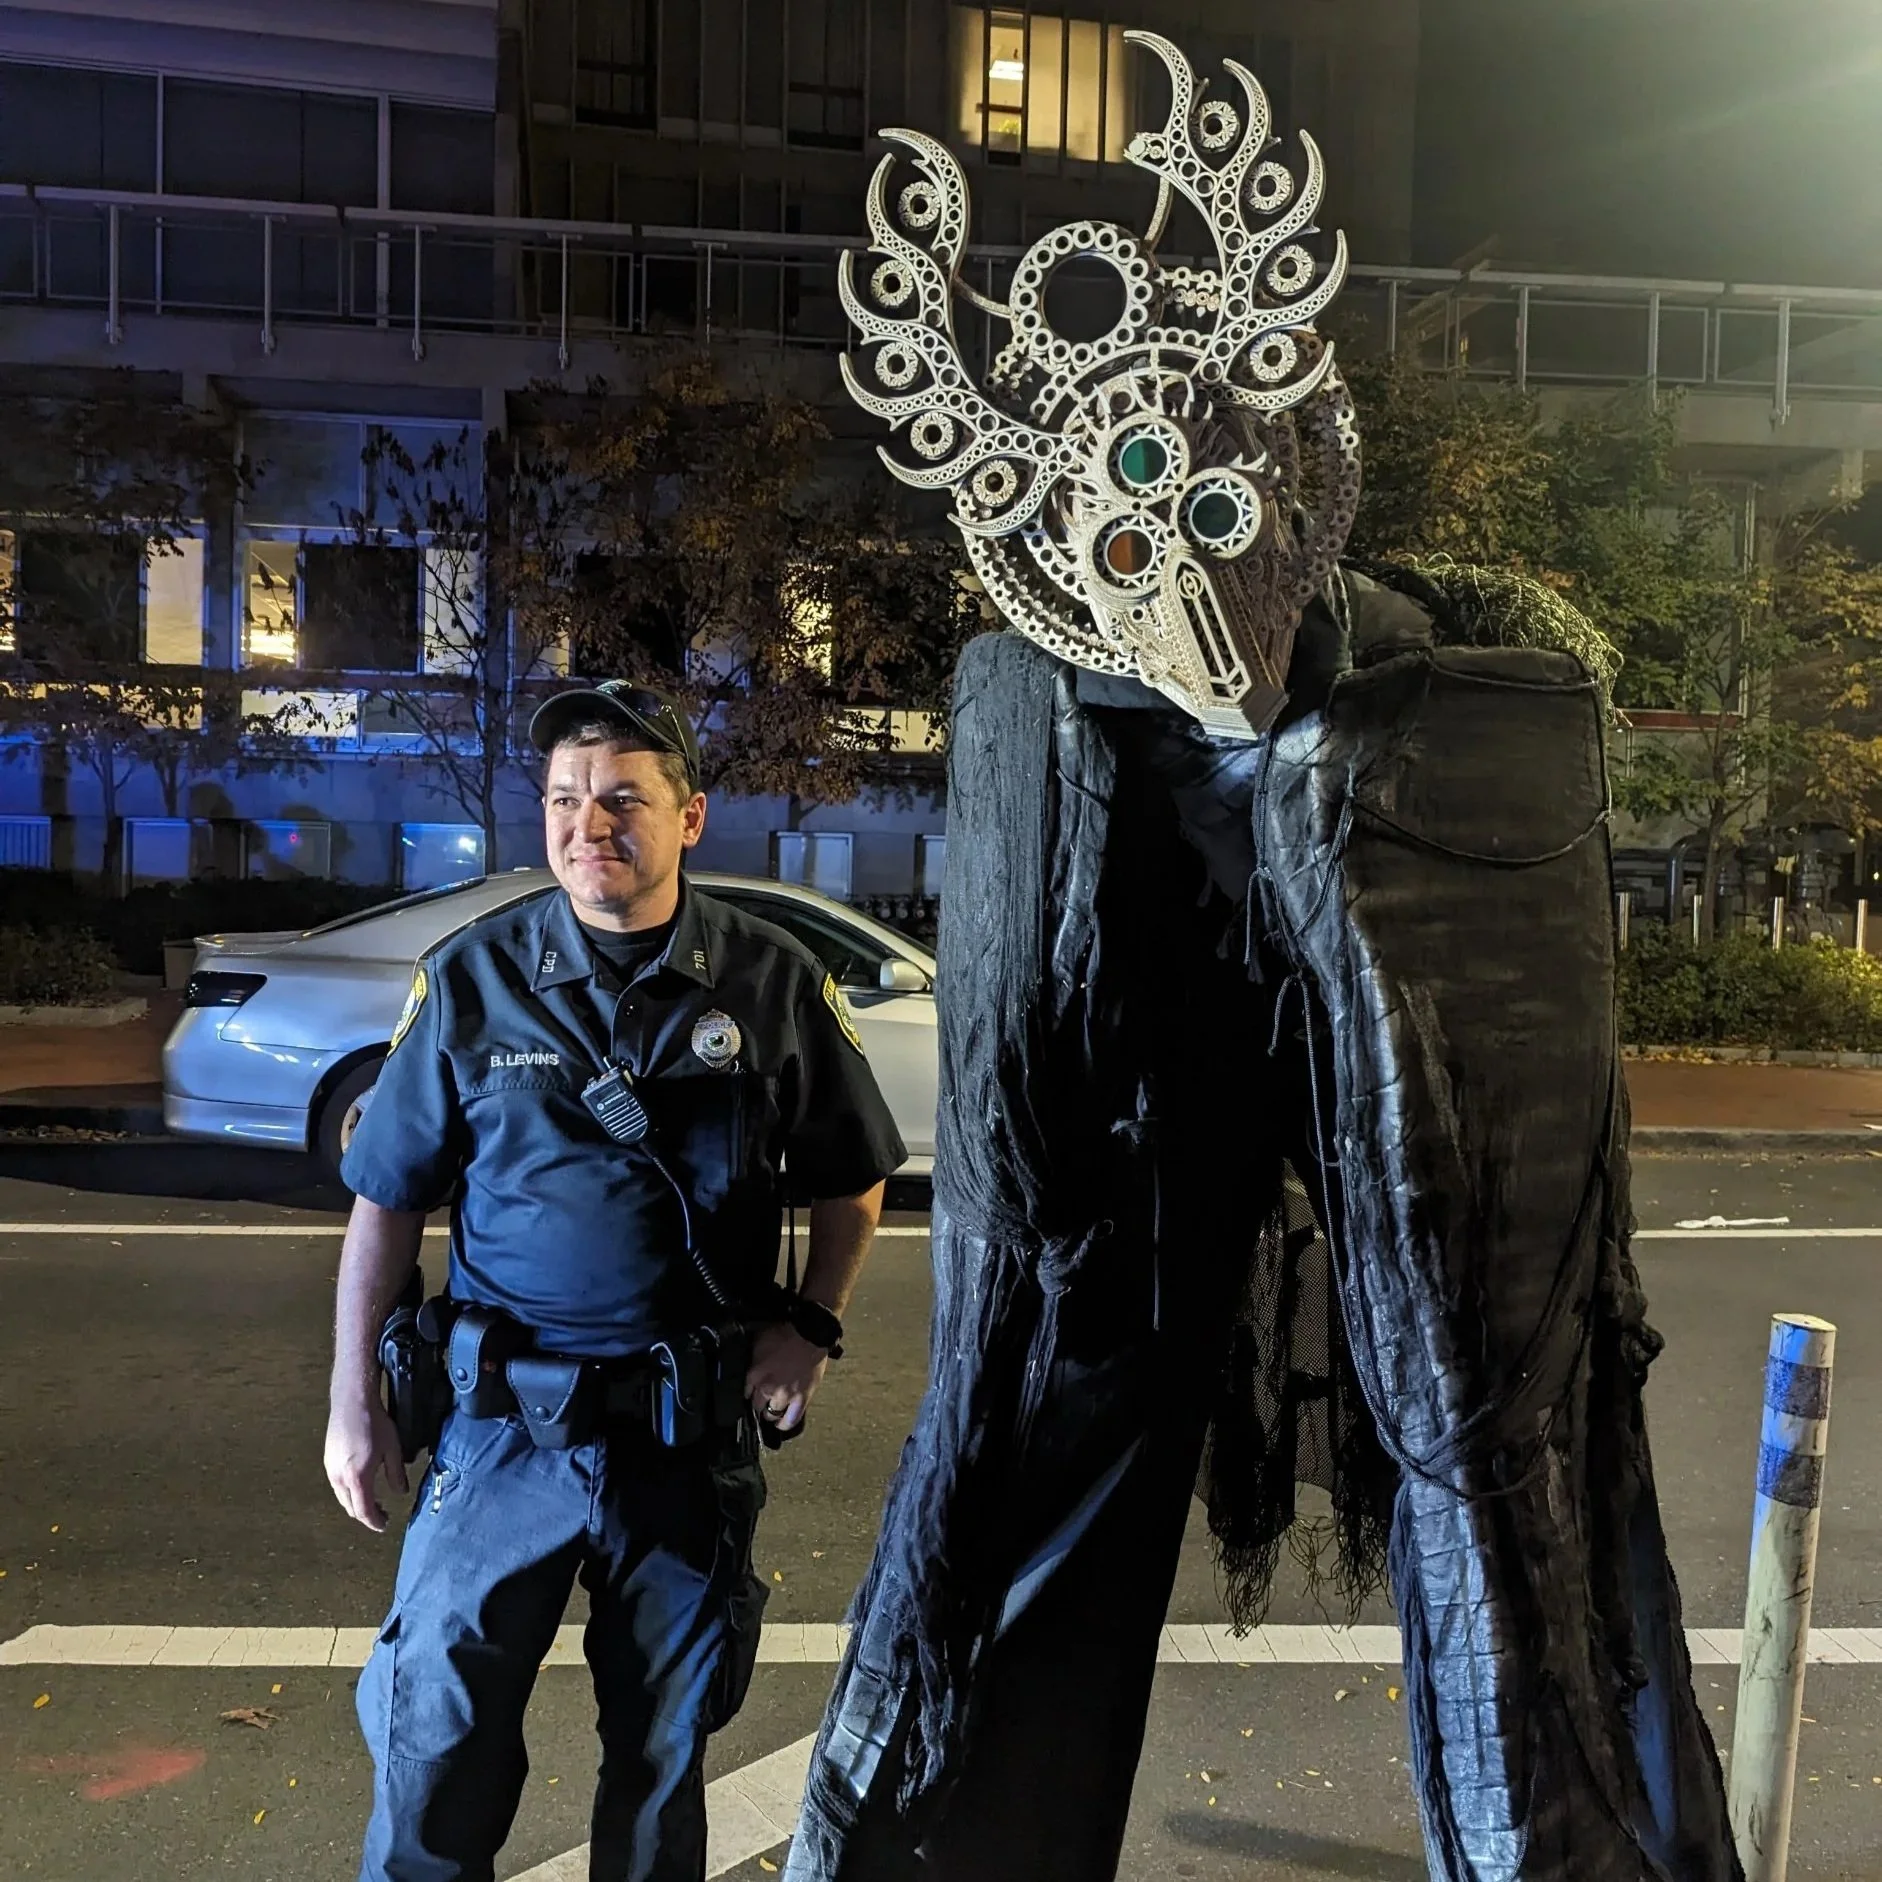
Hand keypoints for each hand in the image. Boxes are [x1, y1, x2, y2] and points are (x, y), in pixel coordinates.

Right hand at [324, 1391, 408, 1531]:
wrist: (351, 1402)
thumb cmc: (375, 1424)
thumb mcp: (393, 1449)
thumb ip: (396, 1474)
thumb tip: (401, 1493)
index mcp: (357, 1478)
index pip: (363, 1511)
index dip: (374, 1522)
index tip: (384, 1525)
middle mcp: (339, 1478)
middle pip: (350, 1508)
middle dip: (366, 1515)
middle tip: (383, 1514)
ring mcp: (330, 1470)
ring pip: (343, 1498)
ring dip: (357, 1504)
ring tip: (373, 1501)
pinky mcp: (327, 1461)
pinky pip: (338, 1486)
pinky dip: (349, 1492)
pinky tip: (361, 1484)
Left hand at [746, 1323, 830, 1435]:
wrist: (811, 1334)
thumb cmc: (786, 1333)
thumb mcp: (760, 1340)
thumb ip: (751, 1357)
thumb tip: (745, 1362)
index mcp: (755, 1373)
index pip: (744, 1392)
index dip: (747, 1392)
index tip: (749, 1391)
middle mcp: (767, 1388)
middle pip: (755, 1405)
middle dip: (757, 1402)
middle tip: (761, 1398)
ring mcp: (785, 1396)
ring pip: (771, 1414)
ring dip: (770, 1412)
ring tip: (772, 1408)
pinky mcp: (801, 1399)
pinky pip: (791, 1419)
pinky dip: (785, 1423)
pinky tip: (781, 1422)